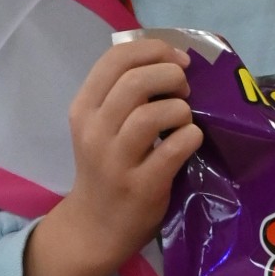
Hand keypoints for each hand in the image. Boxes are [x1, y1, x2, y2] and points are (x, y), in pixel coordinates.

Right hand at [23, 39, 202, 275]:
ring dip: (181, 109)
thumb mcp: (100, 125)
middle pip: (136, 81)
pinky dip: (191, 137)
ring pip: (153, 114)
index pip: (115, 58)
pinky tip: (189, 142)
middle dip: (171, 76)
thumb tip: (173, 58)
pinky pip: (175, 147)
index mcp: (83, 108)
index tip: (177, 60)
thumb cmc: (107, 167)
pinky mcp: (142, 186)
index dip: (154, 50)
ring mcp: (116, 161)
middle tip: (183, 90)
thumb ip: (124, 93)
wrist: (96, 225)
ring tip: (183, 120)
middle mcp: (95, 131)